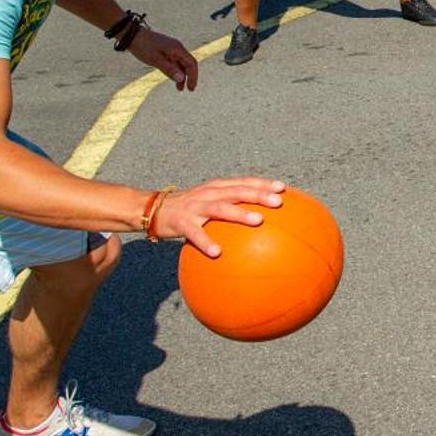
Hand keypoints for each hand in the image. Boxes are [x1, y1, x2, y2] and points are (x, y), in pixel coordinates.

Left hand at [129, 27, 198, 90]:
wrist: (132, 35)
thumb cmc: (143, 46)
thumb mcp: (155, 59)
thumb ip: (169, 69)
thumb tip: (181, 79)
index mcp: (177, 48)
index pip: (191, 63)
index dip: (193, 76)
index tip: (191, 88)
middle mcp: (177, 48)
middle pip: (188, 64)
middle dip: (190, 77)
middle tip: (189, 90)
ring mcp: (171, 49)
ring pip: (181, 64)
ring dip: (182, 75)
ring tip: (179, 88)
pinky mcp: (165, 51)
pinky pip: (174, 62)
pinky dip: (175, 71)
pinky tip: (172, 78)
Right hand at [152, 178, 286, 256]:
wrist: (152, 210)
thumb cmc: (189, 210)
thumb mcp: (209, 204)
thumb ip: (229, 208)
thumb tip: (257, 223)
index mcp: (217, 188)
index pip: (243, 182)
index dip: (262, 183)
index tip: (282, 187)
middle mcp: (208, 193)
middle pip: (237, 191)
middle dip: (258, 194)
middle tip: (278, 202)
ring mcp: (195, 207)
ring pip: (220, 207)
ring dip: (240, 213)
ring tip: (258, 220)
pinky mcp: (181, 222)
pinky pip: (195, 233)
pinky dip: (206, 242)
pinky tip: (218, 253)